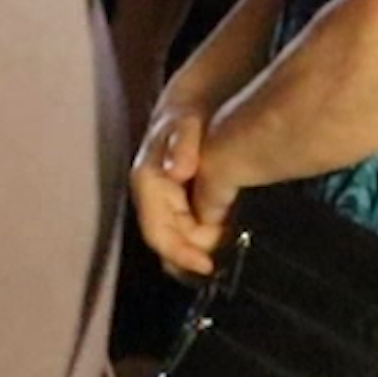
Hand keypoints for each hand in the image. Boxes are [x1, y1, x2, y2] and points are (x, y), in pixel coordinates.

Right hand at [131, 102, 228, 280]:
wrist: (189, 110)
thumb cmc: (186, 117)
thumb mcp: (185, 122)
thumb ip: (182, 142)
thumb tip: (178, 170)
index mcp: (147, 186)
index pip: (158, 234)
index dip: (181, 254)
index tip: (207, 266)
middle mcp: (151, 201)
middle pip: (171, 244)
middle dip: (196, 254)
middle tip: (228, 259)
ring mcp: (165, 206)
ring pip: (181, 241)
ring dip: (202, 251)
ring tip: (230, 255)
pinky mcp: (180, 207)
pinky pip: (190, 232)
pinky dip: (207, 240)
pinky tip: (229, 239)